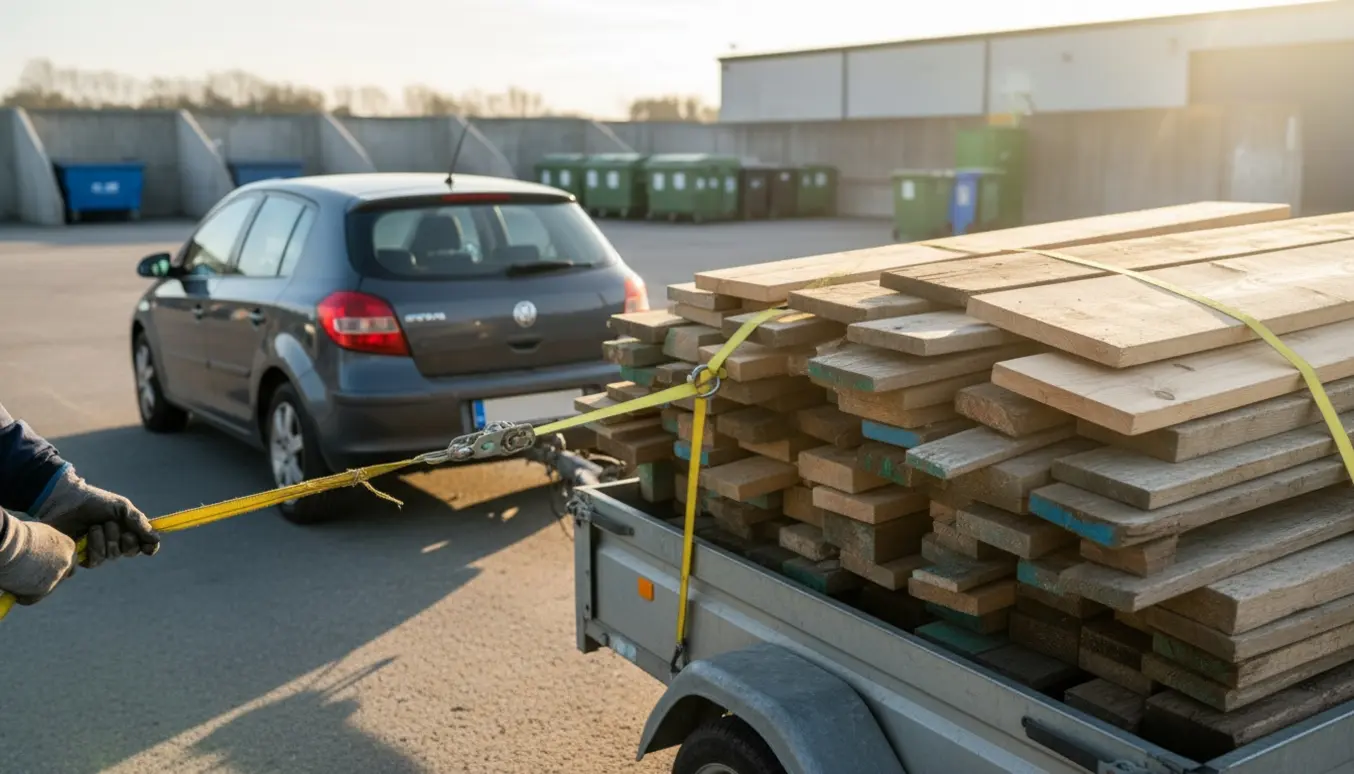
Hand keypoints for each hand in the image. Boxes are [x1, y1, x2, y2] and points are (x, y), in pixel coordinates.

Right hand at [0, 511, 76, 604]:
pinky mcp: (43, 589)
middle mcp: (66, 562)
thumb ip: (47, 547)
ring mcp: (56, 576)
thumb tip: (41, 558)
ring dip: (32, 587)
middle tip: (29, 579)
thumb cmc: (17, 535)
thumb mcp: (39, 535)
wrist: (8, 542)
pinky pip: (32, 599)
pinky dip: (22, 597)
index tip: (44, 569)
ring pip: (45, 588)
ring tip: (14, 577)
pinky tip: (12, 588)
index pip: (68, 561)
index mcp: (68, 546)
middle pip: (61, 576)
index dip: (55, 566)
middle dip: (46, 579)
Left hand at [35, 467, 159, 567]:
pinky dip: (93, 547)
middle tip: (110, 524)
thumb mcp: (121, 507)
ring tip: (93, 526)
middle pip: (130, 551)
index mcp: (128, 529)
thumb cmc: (95, 502)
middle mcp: (116, 541)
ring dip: (104, 539)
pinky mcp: (83, 557)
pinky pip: (96, 561)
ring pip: (112, 556)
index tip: (147, 545)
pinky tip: (85, 537)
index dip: (148, 547)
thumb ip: (139, 522)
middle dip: (122, 537)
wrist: (66, 502)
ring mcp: (100, 550)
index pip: (145, 545)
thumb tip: (156, 539)